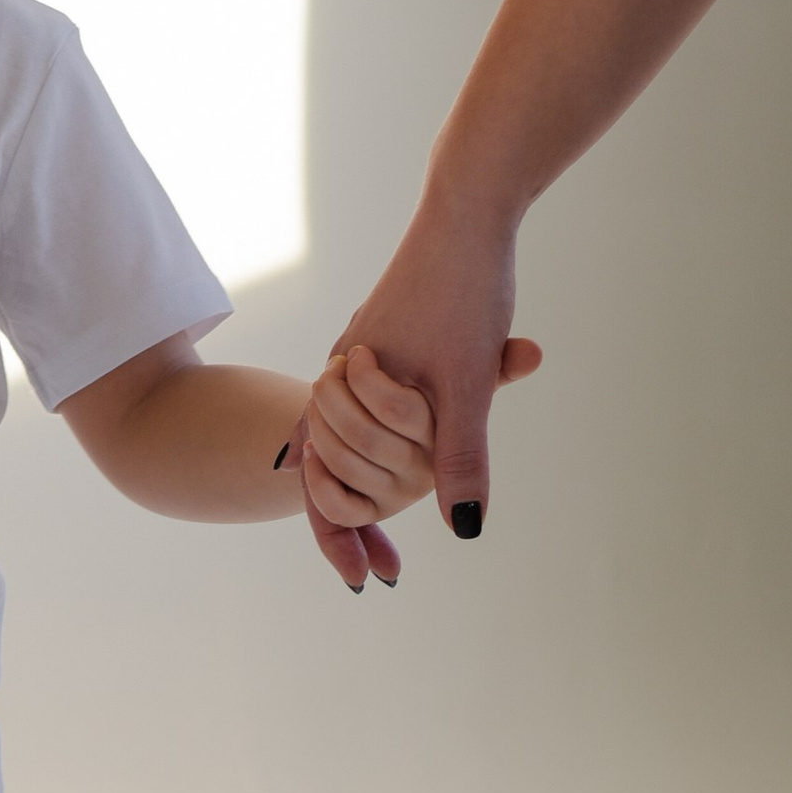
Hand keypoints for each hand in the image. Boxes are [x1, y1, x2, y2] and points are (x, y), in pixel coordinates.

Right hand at [298, 196, 543, 583]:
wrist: (464, 211)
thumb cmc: (465, 295)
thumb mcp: (469, 385)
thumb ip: (462, 457)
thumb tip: (466, 529)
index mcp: (351, 383)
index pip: (322, 469)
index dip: (338, 531)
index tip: (361, 580)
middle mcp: (343, 365)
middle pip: (323, 448)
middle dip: (341, 508)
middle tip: (368, 566)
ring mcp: (359, 344)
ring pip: (341, 417)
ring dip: (355, 464)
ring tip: (370, 509)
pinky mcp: (380, 326)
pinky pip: (360, 391)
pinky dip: (369, 423)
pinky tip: (393, 428)